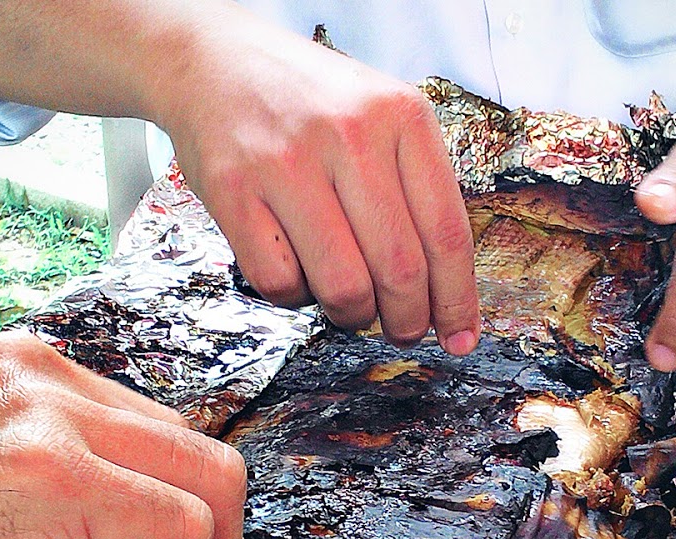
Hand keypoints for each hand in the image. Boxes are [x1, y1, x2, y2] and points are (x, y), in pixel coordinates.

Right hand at [152, 11, 480, 353]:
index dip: (457, 300)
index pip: (447, 232)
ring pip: (342, 285)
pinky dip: (294, 295)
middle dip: (406, 320)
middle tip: (401, 329)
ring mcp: (285, 161)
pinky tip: (298, 271)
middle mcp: (348, 134)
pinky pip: (279, 282)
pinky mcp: (232, 190)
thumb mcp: (381, 117)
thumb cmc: (310, 104)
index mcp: (401, 115)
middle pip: (399, 268)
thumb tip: (443, 292)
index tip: (459, 338)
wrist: (215, 63)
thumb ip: (415, 189)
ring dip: (351, 315)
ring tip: (349, 304)